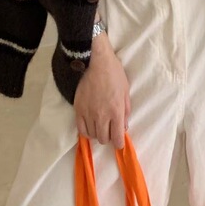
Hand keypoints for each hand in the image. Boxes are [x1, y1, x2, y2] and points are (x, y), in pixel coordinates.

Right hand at [74, 35, 131, 149]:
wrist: (96, 62)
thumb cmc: (114, 74)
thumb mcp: (126, 91)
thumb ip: (126, 111)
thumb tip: (124, 126)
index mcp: (116, 111)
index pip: (117, 138)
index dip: (119, 143)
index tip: (119, 143)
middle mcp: (102, 116)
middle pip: (104, 139)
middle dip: (109, 137)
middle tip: (110, 130)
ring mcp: (88, 113)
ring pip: (93, 136)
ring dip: (98, 134)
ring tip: (100, 126)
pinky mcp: (78, 110)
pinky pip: (81, 129)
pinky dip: (86, 132)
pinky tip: (90, 127)